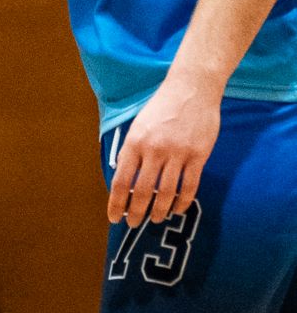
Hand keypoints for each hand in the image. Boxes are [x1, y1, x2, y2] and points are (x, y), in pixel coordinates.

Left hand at [107, 73, 221, 225]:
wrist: (192, 88)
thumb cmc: (161, 107)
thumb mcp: (137, 125)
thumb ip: (130, 151)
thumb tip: (124, 179)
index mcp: (134, 142)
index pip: (121, 181)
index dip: (116, 203)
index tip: (114, 217)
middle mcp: (154, 150)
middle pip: (143, 191)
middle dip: (136, 212)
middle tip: (133, 224)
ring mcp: (178, 153)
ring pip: (166, 192)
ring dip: (159, 210)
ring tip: (156, 219)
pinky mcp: (198, 155)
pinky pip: (190, 186)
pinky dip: (182, 202)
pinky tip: (177, 209)